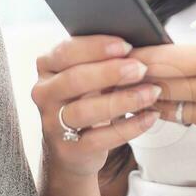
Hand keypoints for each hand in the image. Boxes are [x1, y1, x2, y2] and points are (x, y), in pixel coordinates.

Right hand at [30, 34, 161, 176]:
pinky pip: (100, 138)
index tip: (126, 46)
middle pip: (74, 79)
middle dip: (111, 72)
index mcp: (47, 67)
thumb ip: (100, 59)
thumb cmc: (85, 99)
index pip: (67, 51)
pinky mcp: (69, 150)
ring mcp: (52, 124)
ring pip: (85, 110)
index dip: (97, 47)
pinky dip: (128, 128)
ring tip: (151, 93)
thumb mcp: (87, 75)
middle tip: (141, 68)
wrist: (71, 147)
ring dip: (123, 100)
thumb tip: (136, 47)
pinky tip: (149, 117)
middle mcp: (44, 94)